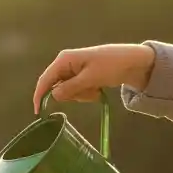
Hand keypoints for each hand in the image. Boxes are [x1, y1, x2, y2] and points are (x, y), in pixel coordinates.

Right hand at [33, 43, 155, 113]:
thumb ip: (70, 88)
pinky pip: (77, 91)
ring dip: (81, 95)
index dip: (40, 96)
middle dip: (72, 95)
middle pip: (57, 88)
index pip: (45, 80)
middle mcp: (66, 63)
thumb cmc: (112, 65)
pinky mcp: (82, 76)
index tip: (38, 112)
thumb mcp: (90, 79)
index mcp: (64, 59)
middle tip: (89, 92)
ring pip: (68, 92)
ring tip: (96, 88)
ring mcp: (74, 70)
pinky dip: (87, 93)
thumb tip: (52, 96)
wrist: (134, 62)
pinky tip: (98, 88)